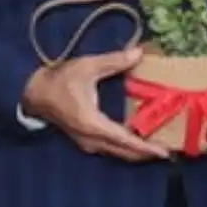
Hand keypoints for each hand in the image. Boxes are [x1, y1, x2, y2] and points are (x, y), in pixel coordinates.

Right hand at [19, 42, 174, 160]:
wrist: (34, 93)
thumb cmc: (59, 80)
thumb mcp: (87, 66)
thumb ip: (114, 61)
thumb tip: (138, 53)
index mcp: (92, 123)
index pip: (125, 140)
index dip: (146, 147)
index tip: (165, 152)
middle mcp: (91, 139)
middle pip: (125, 152)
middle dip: (148, 153)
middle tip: (171, 150)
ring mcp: (88, 143)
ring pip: (119, 153)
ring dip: (138, 152)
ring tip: (160, 147)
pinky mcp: (86, 142)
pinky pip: (112, 149)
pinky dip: (127, 147)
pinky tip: (140, 141)